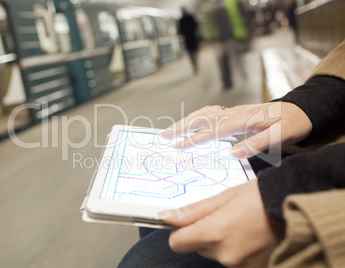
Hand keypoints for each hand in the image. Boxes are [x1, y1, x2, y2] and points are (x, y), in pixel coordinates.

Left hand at [159, 180, 284, 267]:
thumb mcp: (223, 197)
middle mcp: (226, 255)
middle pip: (198, 248)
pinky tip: (250, 236)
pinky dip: (237, 250)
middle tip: (225, 217)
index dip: (180, 231)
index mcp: (214, 233)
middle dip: (205, 234)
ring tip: (241, 225)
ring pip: (216, 254)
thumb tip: (166, 217)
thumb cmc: (260, 197)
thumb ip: (192, 211)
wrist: (296, 205)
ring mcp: (241, 266)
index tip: (189, 222)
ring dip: (222, 242)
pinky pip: (234, 261)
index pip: (178, 243)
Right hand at [161, 102, 311, 157]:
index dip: (194, 138)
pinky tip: (192, 120)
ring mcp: (233, 110)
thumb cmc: (292, 124)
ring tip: (170, 129)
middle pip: (202, 118)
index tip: (179, 146)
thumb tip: (234, 153)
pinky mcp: (234, 112)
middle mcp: (234, 112)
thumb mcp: (282, 135)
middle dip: (181, 127)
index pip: (213, 130)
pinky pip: (210, 111)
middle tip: (164, 135)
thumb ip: (258, 143)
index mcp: (243, 119)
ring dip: (185, 120)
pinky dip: (197, 116)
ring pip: (203, 113)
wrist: (300, 110)